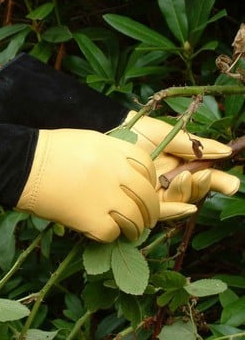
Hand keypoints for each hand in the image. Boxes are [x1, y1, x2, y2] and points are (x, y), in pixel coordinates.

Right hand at [16, 129, 159, 242]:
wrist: (23, 165)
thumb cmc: (51, 151)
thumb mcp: (88, 141)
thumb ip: (112, 154)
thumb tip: (125, 172)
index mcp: (114, 150)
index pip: (148, 167)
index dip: (151, 182)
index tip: (148, 191)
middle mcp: (115, 172)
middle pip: (147, 196)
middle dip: (151, 211)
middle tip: (148, 220)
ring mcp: (105, 196)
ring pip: (135, 219)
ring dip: (136, 228)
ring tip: (132, 232)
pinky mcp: (90, 219)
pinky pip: (111, 233)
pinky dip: (110, 234)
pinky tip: (103, 231)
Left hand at [125, 111, 239, 219]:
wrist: (110, 134)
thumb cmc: (136, 130)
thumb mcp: (168, 135)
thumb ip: (194, 146)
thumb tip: (226, 152)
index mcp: (178, 163)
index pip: (201, 175)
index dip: (216, 180)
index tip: (231, 183)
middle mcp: (169, 179)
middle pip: (193, 191)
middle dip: (204, 186)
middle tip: (207, 176)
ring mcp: (156, 190)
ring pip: (180, 201)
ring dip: (188, 192)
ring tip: (186, 176)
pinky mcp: (143, 200)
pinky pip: (162, 210)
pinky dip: (176, 210)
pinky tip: (188, 208)